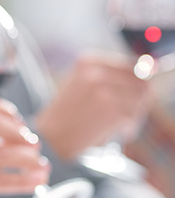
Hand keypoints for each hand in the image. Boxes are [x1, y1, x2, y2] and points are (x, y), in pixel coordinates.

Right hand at [35, 53, 152, 159]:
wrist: (51, 136)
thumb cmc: (68, 113)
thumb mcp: (82, 85)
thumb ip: (110, 77)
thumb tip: (147, 77)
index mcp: (87, 61)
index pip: (130, 65)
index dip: (137, 82)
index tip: (135, 93)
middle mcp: (95, 72)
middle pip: (140, 81)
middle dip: (139, 98)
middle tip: (129, 112)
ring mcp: (103, 90)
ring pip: (140, 98)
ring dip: (136, 112)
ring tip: (121, 122)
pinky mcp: (111, 109)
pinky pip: (134, 114)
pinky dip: (130, 125)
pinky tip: (118, 130)